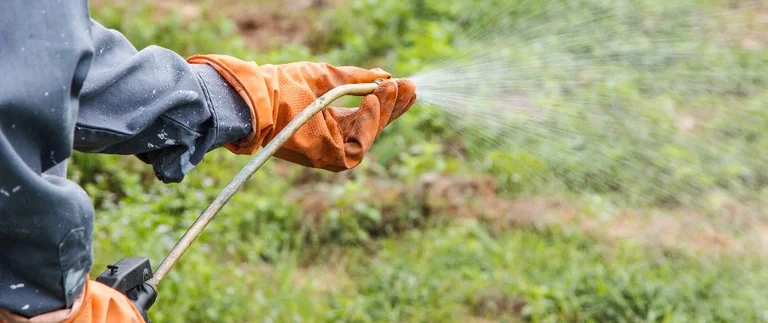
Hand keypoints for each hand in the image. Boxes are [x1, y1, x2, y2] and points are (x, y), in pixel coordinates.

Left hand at [187, 56, 416, 170]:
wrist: (259, 99)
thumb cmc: (285, 86)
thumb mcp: (327, 77)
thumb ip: (356, 80)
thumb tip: (384, 76)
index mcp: (332, 120)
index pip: (368, 113)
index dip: (388, 101)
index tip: (405, 85)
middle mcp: (334, 138)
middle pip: (375, 126)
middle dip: (394, 107)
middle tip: (410, 87)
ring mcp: (332, 151)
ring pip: (370, 135)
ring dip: (384, 111)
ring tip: (391, 89)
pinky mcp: (330, 160)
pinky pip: (359, 144)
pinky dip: (369, 123)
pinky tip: (372, 101)